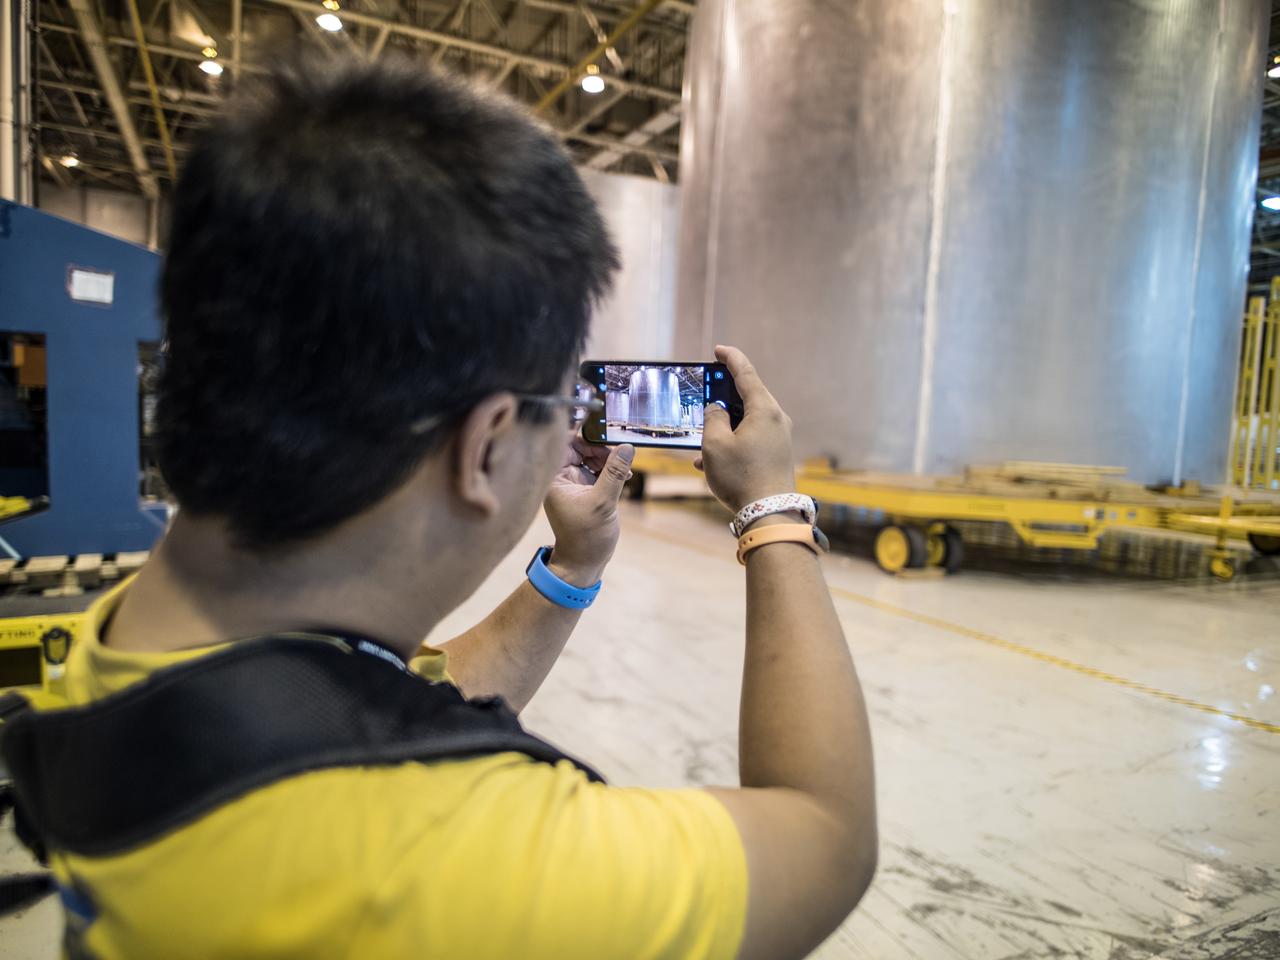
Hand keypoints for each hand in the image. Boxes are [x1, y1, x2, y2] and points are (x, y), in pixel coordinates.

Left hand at [542, 435, 634, 586]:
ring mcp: (574, 484)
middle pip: (580, 448)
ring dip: (609, 459)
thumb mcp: (603, 502)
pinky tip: (625, 476)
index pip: (565, 443)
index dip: (583, 434)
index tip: (604, 427)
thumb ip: (614, 472)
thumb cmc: (586, 537)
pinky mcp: (586, 491)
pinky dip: (611, 471)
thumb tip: (626, 447)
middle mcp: (561, 478)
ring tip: (624, 468)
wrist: (584, 562)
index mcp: (555, 478)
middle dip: (601, 448)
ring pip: (591, 459)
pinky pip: (598, 471)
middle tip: (620, 452)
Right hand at [696, 345, 795, 512]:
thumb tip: (717, 409)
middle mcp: (777, 419)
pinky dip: (731, 442)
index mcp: (764, 409)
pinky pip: (751, 438)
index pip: (746, 373)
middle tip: (706, 391)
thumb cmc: (741, 477)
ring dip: (723, 426)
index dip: (730, 359)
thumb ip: (713, 417)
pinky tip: (710, 462)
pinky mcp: (776, 454)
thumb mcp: (715, 443)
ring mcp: (779, 437)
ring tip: (701, 441)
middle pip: (747, 396)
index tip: (719, 350)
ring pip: (746, 420)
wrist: (769, 513)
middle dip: (723, 395)